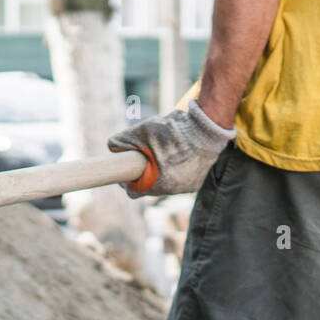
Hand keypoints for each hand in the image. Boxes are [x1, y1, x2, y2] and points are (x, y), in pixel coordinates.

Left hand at [107, 100, 235, 197]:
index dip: (127, 181)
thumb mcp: (141, 131)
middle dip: (146, 172)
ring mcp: (187, 187)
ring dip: (162, 170)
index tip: (126, 170)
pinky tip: (177, 154)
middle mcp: (174, 190)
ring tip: (163, 151)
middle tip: (145, 156)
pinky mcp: (198, 181)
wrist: (208, 128)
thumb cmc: (173, 131)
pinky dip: (176, 169)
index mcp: (159, 184)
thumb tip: (112, 146)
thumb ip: (122, 140)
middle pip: (150, 186)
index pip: (133, 192)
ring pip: (166, 183)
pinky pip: (181, 178)